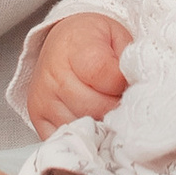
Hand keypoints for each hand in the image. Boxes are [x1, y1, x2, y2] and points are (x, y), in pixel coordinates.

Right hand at [24, 12, 129, 130]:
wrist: (62, 43)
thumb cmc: (94, 41)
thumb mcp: (118, 37)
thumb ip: (129, 62)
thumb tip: (138, 92)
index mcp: (76, 49)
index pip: (110, 80)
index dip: (125, 85)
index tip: (127, 82)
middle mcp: (54, 76)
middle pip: (97, 108)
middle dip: (115, 107)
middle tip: (119, 98)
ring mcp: (43, 99)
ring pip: (83, 127)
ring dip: (100, 123)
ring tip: (105, 108)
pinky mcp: (37, 118)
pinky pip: (65, 137)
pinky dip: (82, 135)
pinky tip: (89, 122)